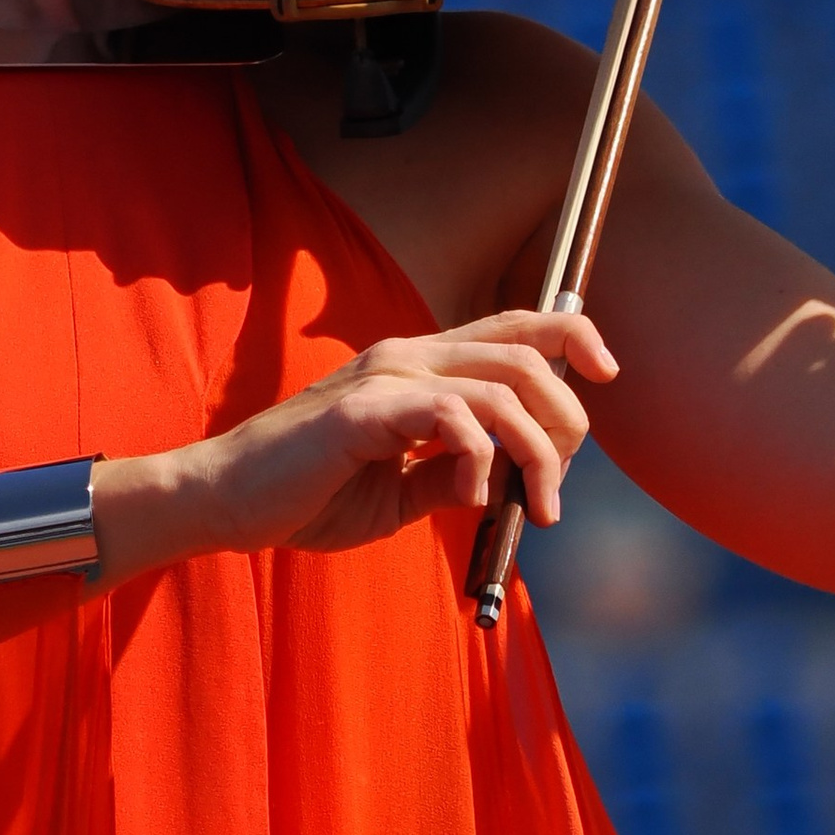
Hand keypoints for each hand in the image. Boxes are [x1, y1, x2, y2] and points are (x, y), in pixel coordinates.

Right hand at [100, 308, 617, 573]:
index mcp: (418, 367)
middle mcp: (408, 357)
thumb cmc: (305, 495)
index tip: (608, 374)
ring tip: (534, 507)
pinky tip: (471, 497)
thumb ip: (450, 474)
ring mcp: (386, 377)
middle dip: (568, 421)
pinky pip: (452, 418)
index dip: (574, 334)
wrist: (226, 502)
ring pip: (503, 388)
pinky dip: (480, 460)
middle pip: (527, 354)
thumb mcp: (398, 491)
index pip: (515, 327)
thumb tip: (502, 479)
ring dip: (538, 452)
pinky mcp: (364, 409)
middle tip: (556, 490)